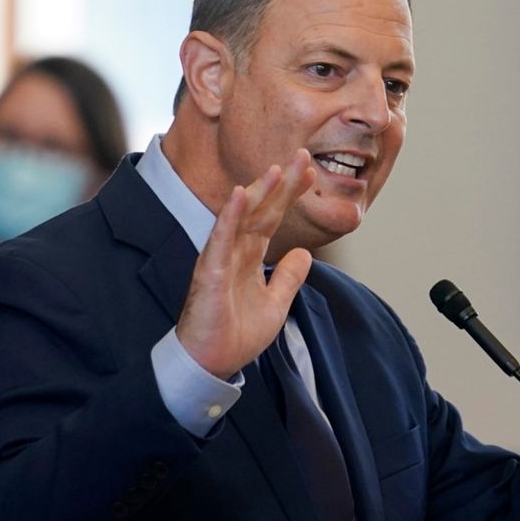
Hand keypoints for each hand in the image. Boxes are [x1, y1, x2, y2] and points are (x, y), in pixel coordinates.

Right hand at [176, 149, 316, 377]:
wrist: (211, 364)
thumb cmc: (235, 335)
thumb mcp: (275, 304)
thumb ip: (288, 278)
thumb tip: (304, 252)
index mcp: (250, 256)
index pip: (273, 217)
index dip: (290, 195)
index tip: (310, 173)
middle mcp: (235, 251)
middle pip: (262, 210)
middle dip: (282, 184)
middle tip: (303, 156)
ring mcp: (220, 258)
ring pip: (241, 218)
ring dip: (259, 192)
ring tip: (277, 169)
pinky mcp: (209, 271)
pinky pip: (219, 239)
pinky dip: (230, 217)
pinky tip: (240, 196)